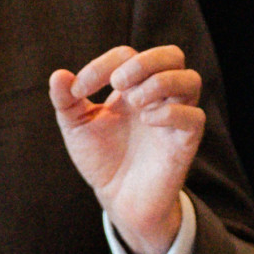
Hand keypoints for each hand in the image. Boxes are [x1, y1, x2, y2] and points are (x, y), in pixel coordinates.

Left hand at [49, 45, 204, 253]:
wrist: (117, 198)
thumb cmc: (101, 158)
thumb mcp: (76, 126)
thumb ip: (65, 100)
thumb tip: (59, 75)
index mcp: (132, 86)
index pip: (127, 55)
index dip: (101, 65)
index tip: (78, 91)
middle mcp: (157, 96)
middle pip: (172, 55)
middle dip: (144, 61)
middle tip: (119, 83)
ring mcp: (174, 118)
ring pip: (191, 80)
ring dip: (160, 82)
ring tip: (134, 102)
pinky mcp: (185, 142)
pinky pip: (194, 117)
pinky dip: (171, 113)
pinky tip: (147, 121)